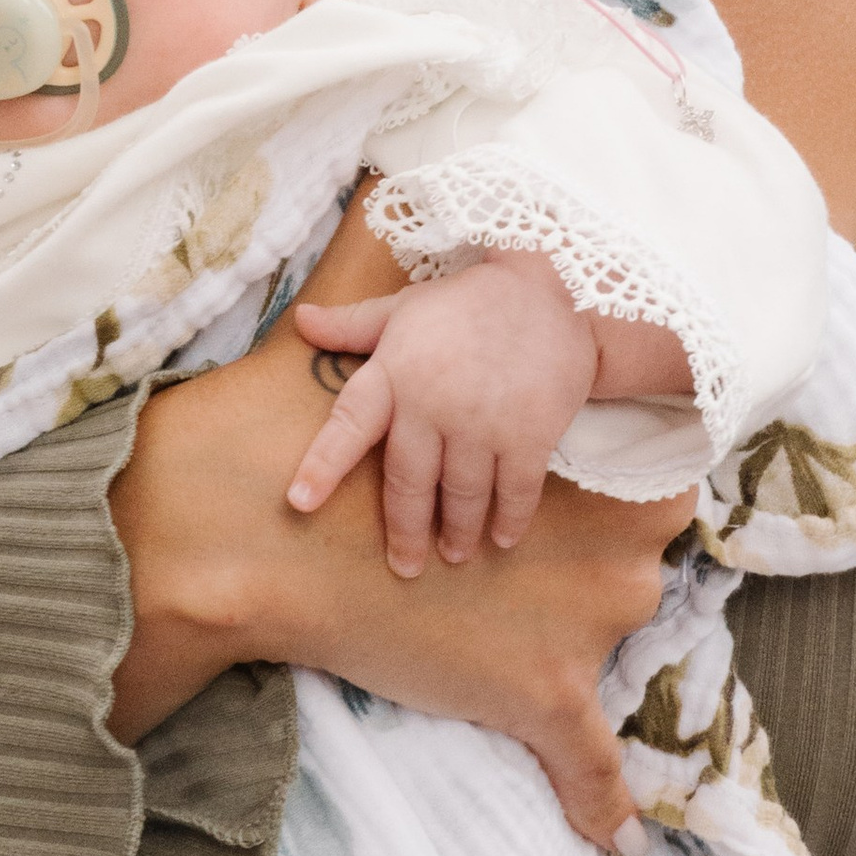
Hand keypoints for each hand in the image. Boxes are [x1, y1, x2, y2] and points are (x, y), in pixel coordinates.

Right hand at [109, 220, 680, 845]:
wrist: (256, 537)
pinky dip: (602, 799)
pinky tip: (615, 832)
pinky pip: (588, 767)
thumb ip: (392, 250)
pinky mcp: (534, 698)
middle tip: (548, 536)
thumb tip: (383, 166)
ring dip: (579, 640)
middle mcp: (609, 545)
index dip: (643, 448)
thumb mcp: (380, 330)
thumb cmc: (323, 432)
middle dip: (595, 550)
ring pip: (613, 648)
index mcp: (587, 454)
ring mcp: (577, 631)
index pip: (669, 462)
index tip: (610, 445)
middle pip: (645, 555)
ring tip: (535, 619)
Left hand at [289, 253, 597, 572]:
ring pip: (462, 496)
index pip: (349, 423)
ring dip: (458, 532)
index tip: (299, 501)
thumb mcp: (405, 307)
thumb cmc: (468, 302)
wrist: (555, 290)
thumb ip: (352, 325)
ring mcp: (483, 423)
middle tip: (404, 566)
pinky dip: (508, 520)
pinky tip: (501, 538)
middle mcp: (433, 402)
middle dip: (406, 530)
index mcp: (395, 371)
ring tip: (454, 553)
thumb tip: (299, 322)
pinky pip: (515, 492)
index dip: (322, 464)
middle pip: (410, 483)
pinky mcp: (530, 435)